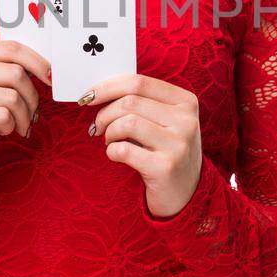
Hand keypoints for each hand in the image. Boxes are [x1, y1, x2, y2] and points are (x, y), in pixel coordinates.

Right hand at [0, 39, 51, 168]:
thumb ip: (10, 70)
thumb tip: (48, 69)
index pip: (10, 48)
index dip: (37, 62)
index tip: (51, 77)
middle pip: (16, 73)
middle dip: (32, 96)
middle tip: (33, 112)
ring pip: (12, 97)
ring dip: (24, 116)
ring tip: (18, 124)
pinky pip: (3, 116)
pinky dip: (10, 126)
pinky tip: (1, 130)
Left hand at [83, 74, 203, 218]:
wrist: (187, 195)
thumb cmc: (167, 152)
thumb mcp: (166, 122)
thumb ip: (143, 102)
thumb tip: (100, 92)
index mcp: (186, 101)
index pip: (139, 82)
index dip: (108, 87)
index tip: (89, 96)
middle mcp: (186, 120)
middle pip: (130, 101)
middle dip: (104, 113)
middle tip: (97, 127)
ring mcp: (178, 144)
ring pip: (127, 123)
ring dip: (109, 132)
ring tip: (109, 141)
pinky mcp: (165, 167)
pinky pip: (124, 150)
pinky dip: (112, 151)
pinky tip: (115, 155)